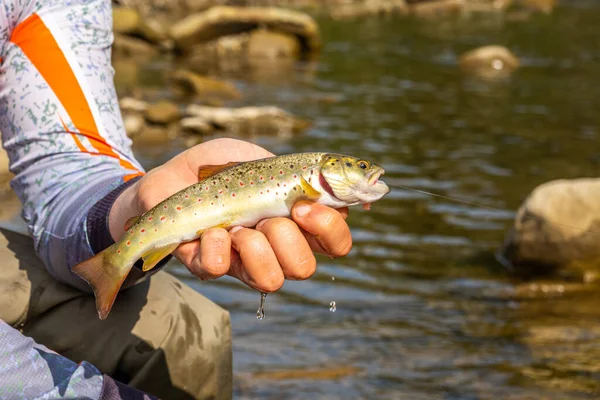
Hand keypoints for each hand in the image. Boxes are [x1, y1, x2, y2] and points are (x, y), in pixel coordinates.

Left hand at [110, 138, 351, 292]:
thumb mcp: (254, 155)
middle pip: (305, 267)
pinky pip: (221, 269)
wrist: (167, 178)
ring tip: (236, 225)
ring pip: (272, 280)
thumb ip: (288, 168)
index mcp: (296, 222)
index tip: (304, 204)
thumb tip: (320, 179)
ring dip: (255, 247)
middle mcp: (276, 248)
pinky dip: (214, 245)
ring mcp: (244, 262)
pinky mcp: (210, 266)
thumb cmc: (217, 167)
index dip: (330, 228)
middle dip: (286, 237)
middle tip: (265, 214)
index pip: (336, 241)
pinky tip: (206, 230)